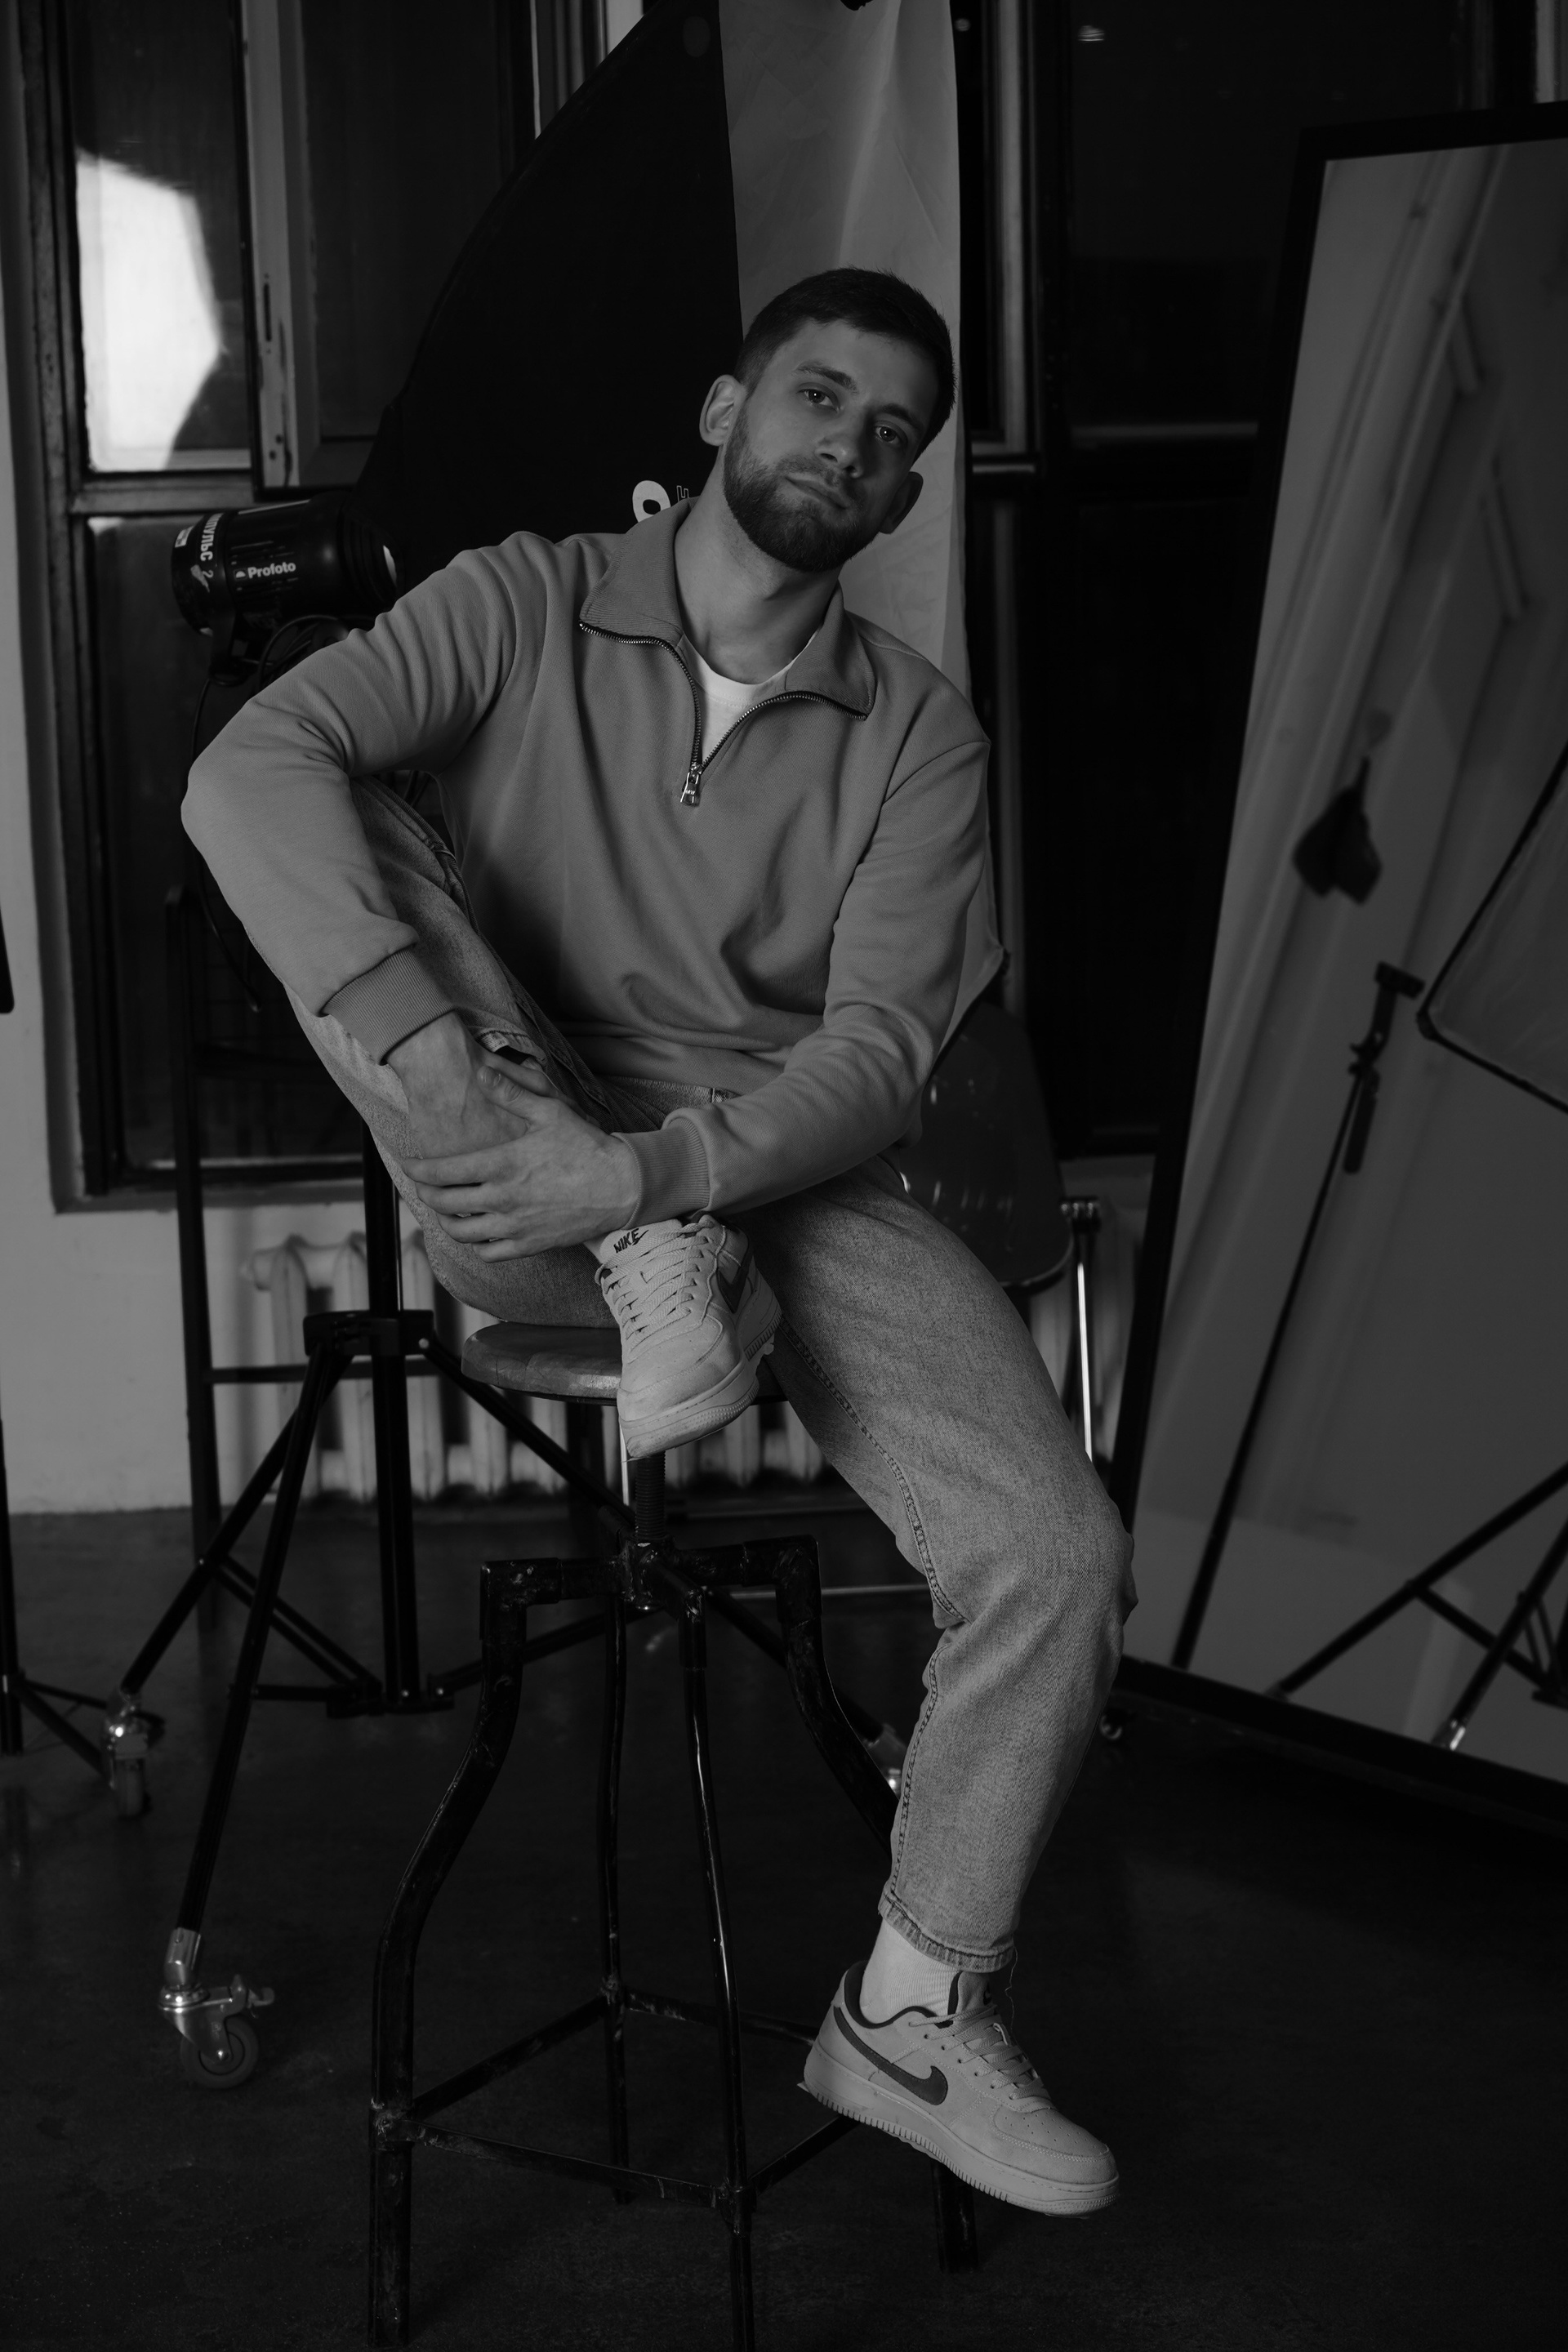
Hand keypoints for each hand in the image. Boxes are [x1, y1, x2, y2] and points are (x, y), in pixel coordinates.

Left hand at [392, 1015, 639, 1255]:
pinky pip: (487, 1252)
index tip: (408, 1165)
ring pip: (461, 1231)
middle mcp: (503, 1198)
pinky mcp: (529, 1245)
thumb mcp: (550, 1111)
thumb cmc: (586, 1146)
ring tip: (444, 1208)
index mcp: (503, 1164)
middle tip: (422, 1185)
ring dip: (445, 1220)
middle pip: (445, 1202)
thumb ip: (511, 1092)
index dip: (417, 1170)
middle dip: (425, 1193)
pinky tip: (474, 1231)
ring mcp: (515, 1226)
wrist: (621, 1187)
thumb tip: (480, 1072)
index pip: (442, 1172)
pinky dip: (473, 1243)